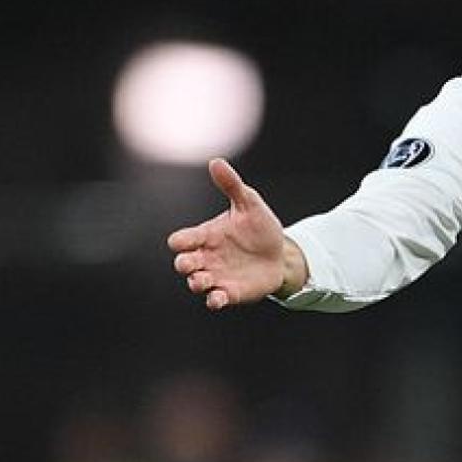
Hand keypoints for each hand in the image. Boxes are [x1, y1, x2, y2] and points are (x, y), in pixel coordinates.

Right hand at [168, 158, 295, 309]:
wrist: (281, 253)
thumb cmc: (259, 227)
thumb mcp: (249, 204)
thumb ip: (232, 185)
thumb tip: (216, 161)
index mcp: (206, 235)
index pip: (183, 239)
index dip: (180, 241)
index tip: (182, 241)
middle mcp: (207, 257)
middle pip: (184, 263)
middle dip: (184, 264)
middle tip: (189, 263)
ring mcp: (217, 276)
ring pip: (197, 282)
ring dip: (197, 283)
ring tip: (202, 281)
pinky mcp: (231, 292)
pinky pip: (216, 299)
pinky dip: (214, 300)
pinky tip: (218, 298)